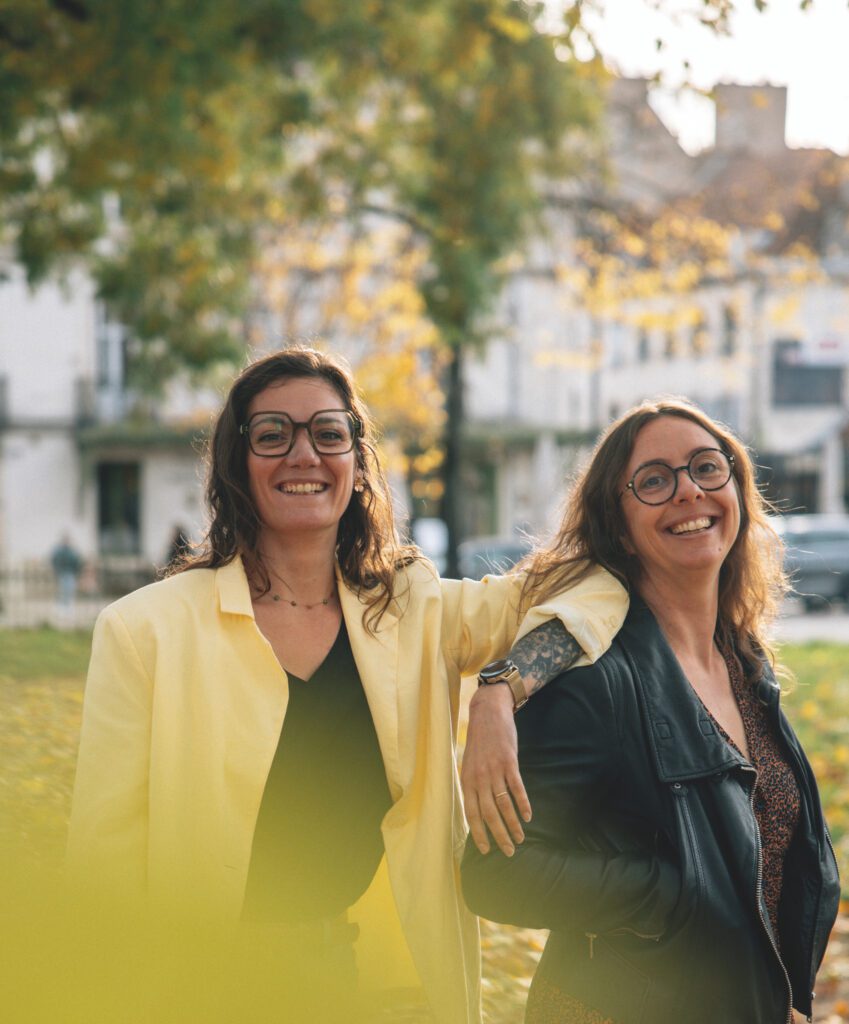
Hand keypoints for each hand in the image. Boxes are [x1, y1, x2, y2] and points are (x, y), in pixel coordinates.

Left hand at [461, 684, 530, 855]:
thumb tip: (477, 809)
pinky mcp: (509, 762)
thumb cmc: (480, 742)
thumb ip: (473, 785)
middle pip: (489, 814)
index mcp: (467, 780)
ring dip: (513, 824)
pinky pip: (517, 788)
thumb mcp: (470, 764)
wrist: (488, 713)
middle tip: (509, 851)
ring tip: (520, 838)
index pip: (471, 814)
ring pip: (504, 805)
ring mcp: (494, 770)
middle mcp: (479, 778)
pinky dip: (523, 804)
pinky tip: (528, 816)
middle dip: (499, 835)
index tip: (486, 850)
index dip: (479, 833)